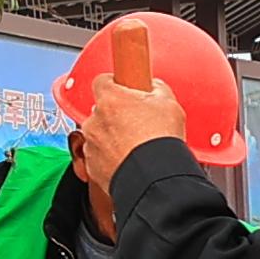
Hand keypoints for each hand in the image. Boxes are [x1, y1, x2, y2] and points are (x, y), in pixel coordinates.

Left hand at [72, 74, 187, 191]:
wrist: (154, 178)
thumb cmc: (160, 141)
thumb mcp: (169, 104)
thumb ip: (156, 89)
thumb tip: (154, 86)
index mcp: (110, 100)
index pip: (101, 80)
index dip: (113, 84)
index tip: (122, 90)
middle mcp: (94, 120)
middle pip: (101, 110)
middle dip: (115, 115)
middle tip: (136, 123)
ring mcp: (91, 143)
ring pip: (98, 134)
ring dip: (111, 137)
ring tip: (134, 146)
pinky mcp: (91, 165)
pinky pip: (98, 156)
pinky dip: (109, 157)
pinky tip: (128, 160)